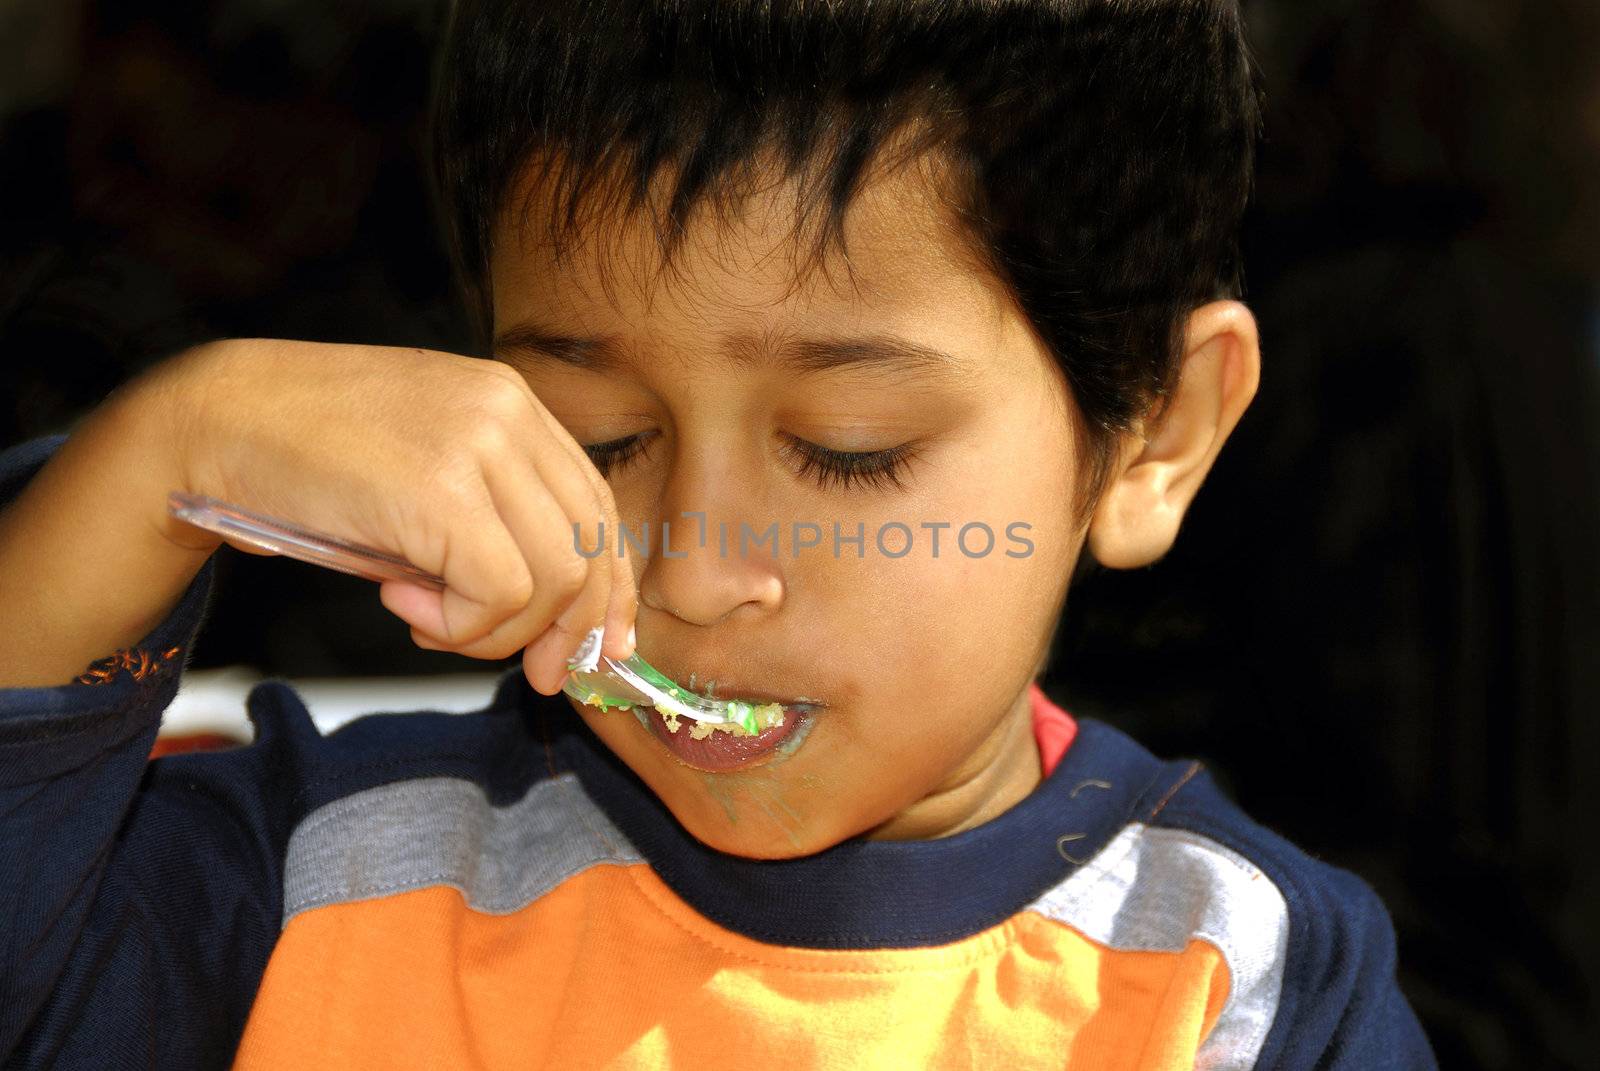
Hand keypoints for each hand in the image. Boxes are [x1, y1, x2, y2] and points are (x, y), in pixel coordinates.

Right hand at [151, 338, 636, 693]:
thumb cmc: (306, 458)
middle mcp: (509, 413)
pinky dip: (460, 624)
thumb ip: (487, 521)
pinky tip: (400, 603)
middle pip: (592, 547)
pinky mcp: (445, 490)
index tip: (594, 649)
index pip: (596, 507)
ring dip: (494, 630)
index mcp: (512, 402)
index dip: (606, 590)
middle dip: (569, 630)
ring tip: (426, 619)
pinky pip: (500, 591)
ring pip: (555, 578)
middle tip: (532, 671)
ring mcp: (482, 444)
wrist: (213, 420)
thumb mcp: (421, 473)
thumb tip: (549, 620)